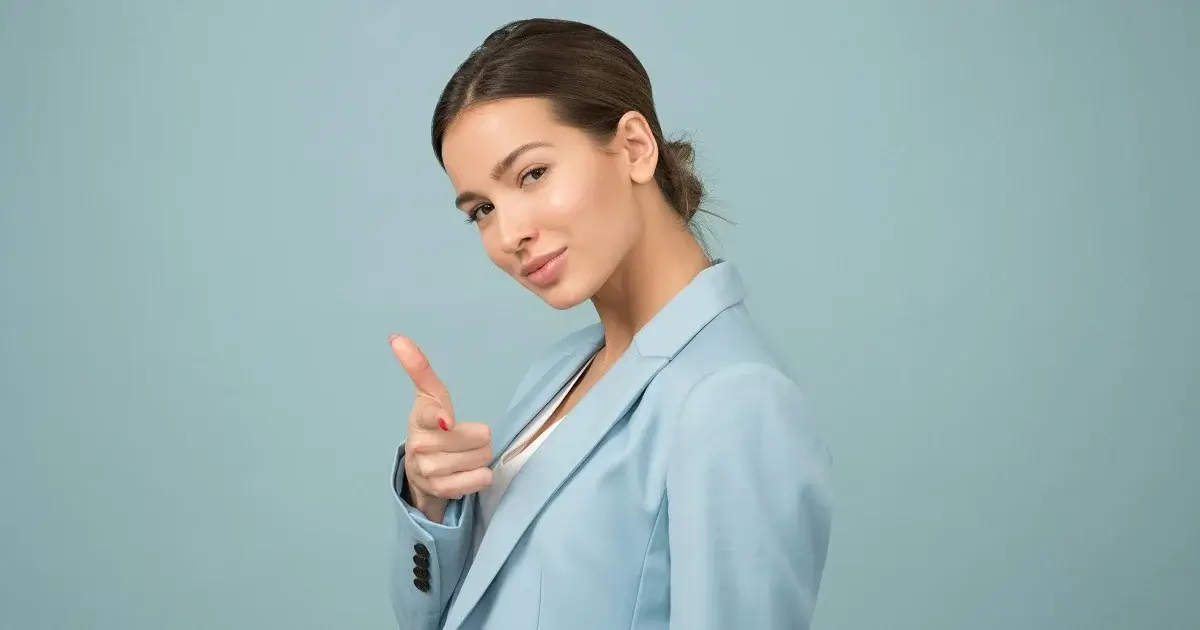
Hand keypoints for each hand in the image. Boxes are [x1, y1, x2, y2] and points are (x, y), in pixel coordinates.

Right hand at [389, 335, 492, 521]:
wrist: (419, 471)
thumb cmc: (431, 426)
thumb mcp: (429, 395)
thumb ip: (419, 368)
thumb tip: (396, 337)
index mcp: (419, 418)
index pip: (430, 414)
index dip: (441, 418)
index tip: (447, 420)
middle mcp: (420, 445)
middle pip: (477, 437)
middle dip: (479, 438)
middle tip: (466, 440)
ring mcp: (430, 470)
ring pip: (482, 457)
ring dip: (481, 456)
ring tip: (465, 455)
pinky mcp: (442, 491)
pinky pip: (480, 479)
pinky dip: (481, 476)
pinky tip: (468, 472)